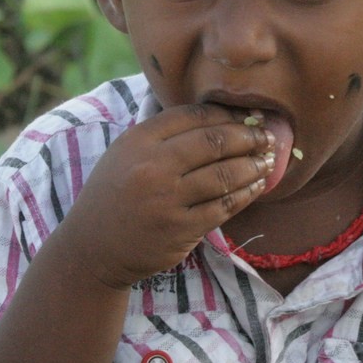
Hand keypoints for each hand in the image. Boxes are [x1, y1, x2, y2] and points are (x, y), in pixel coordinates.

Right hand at [56, 103, 273, 289]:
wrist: (93, 248)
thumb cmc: (116, 195)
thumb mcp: (125, 153)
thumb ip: (162, 134)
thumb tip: (217, 115)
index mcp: (139, 140)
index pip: (193, 115)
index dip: (227, 113)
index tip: (248, 115)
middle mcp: (152, 166)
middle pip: (215, 141)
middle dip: (249, 136)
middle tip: (268, 135)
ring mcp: (167, 199)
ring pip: (225, 174)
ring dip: (254, 165)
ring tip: (269, 160)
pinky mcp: (181, 229)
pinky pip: (225, 205)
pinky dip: (247, 193)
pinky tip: (257, 185)